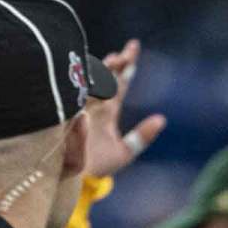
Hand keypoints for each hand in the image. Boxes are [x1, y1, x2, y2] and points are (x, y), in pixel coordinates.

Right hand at [83, 39, 166, 177]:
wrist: (75, 182)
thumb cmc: (97, 166)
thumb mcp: (124, 152)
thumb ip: (142, 136)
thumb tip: (161, 119)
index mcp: (107, 112)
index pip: (118, 84)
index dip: (127, 66)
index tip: (133, 45)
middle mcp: (93, 105)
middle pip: (105, 78)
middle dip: (114, 64)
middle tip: (125, 52)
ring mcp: (78, 108)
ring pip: (90, 83)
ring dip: (101, 72)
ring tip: (113, 60)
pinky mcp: (66, 116)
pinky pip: (74, 96)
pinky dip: (81, 84)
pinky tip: (88, 72)